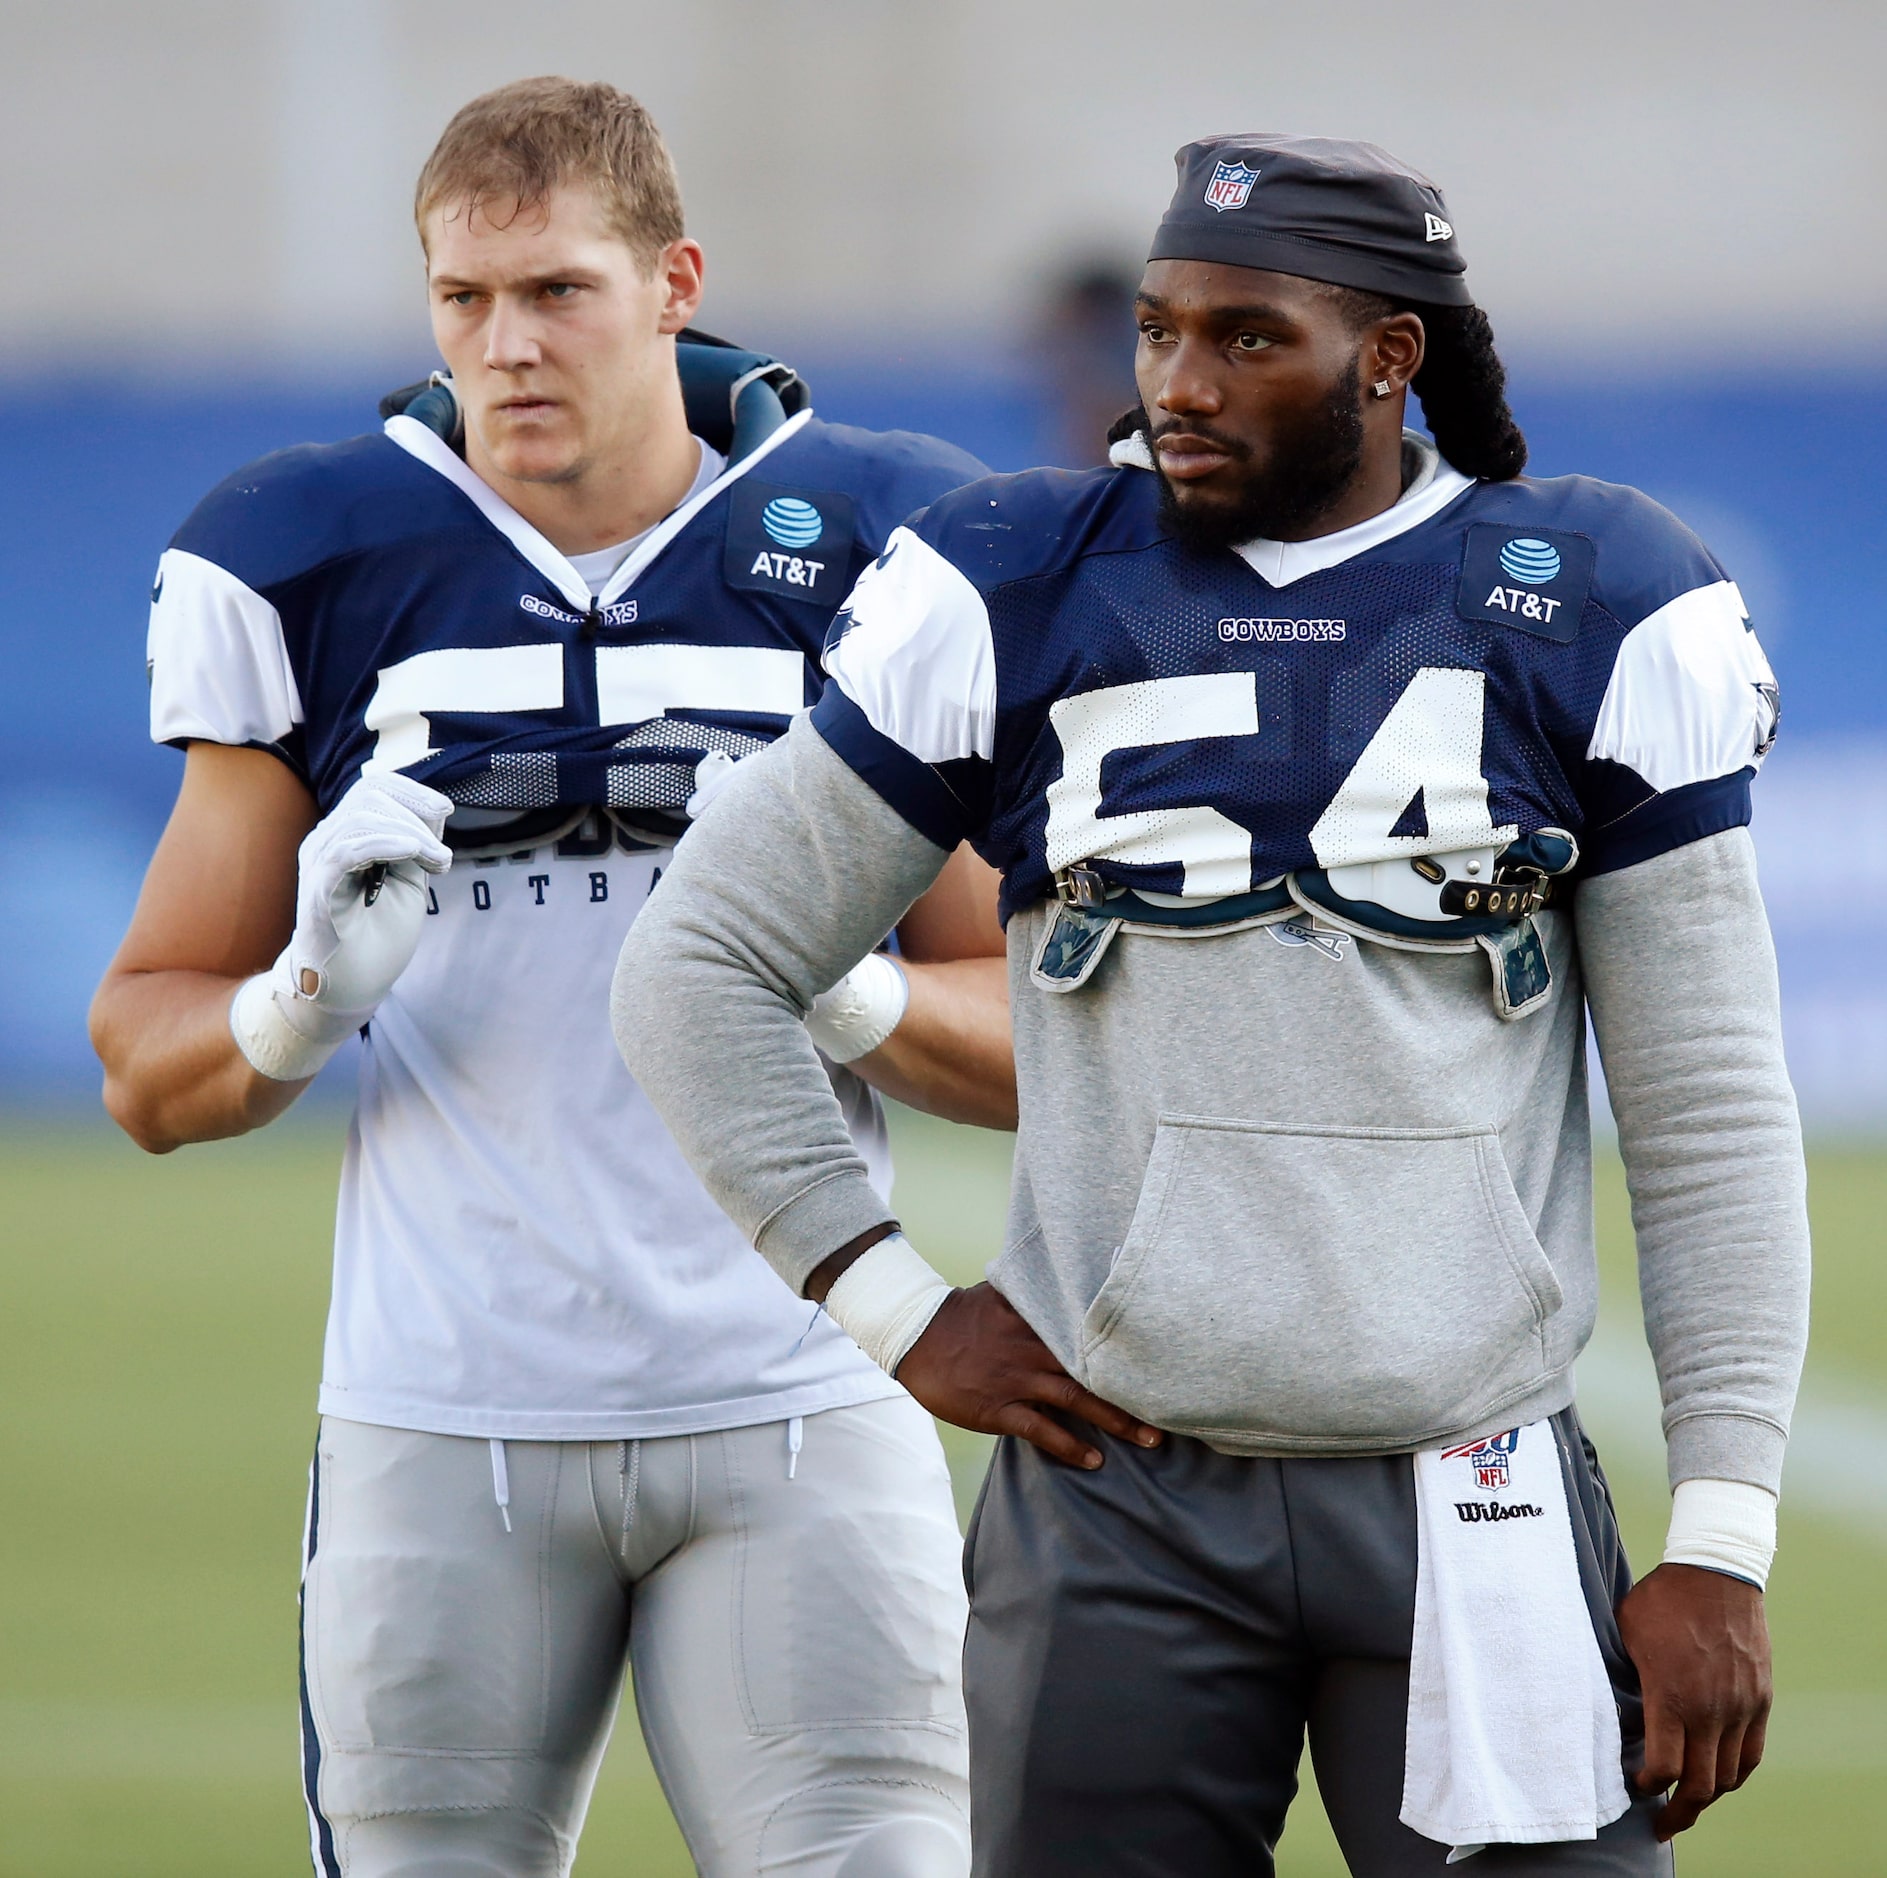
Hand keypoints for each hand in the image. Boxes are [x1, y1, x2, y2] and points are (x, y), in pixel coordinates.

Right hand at [286, 773, 452, 1014]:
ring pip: (361, 820)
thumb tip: (436, 807)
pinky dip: (384, 844)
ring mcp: (318, 864)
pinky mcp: (318, 890)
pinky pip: (346, 851)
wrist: (354, 985)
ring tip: (437, 863)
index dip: (411, 791)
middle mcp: (326, 843)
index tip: (445, 811)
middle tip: (442, 857)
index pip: (372, 788)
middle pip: (368, 797)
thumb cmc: (378, 936)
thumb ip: (416, 844)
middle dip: (416, 816)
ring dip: (410, 835)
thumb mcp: (409, 880)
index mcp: (346, 836)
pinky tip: (411, 852)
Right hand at [894, 1282, 1163, 1469]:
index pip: (1092, 1333)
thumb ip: (1038, 1293)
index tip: (1164, 1362)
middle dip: (1132, 1391)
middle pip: (1092, 1371)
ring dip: (1114, 1421)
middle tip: (1171, 1411)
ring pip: (1075, 1400)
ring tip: (1148, 1440)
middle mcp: (1033, 1348)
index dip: (1128, 1349)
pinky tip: (1093, 1460)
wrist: (917, 1335)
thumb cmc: (964, 1315)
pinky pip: (1040, 1430)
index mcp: (1038, 1320)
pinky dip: (1068, 1446)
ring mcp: (1016, 1379)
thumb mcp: (1004, 1293)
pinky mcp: (997, 1407)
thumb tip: (1072, 1272)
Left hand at [1616, 1561, 1771, 1840]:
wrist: (1715, 1572)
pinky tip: (1717, 1780)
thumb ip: (1625, 1675)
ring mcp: (1741, 1707)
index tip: (1635, 1786)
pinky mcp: (1760, 1700)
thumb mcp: (1626, 1633)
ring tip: (1687, 1806)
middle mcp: (1711, 1709)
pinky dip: (1735, 1775)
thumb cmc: (1661, 1599)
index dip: (1648, 1786)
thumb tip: (1609, 1705)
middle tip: (1661, 1825)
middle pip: (1700, 1784)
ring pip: (1728, 1776)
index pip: (1665, 1766)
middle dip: (1678, 1812)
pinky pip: (1752, 1754)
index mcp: (1672, 1693)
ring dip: (1707, 1797)